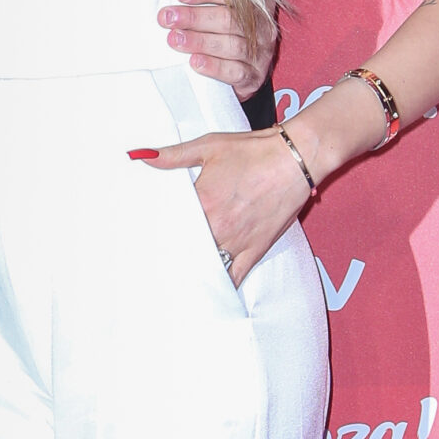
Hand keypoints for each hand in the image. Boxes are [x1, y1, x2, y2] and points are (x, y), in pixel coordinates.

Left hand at [136, 128, 312, 285]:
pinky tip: (209, 292)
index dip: (158, 234)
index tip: (144, 242)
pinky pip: (236, 276)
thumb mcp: (208, 146)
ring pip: (208, 266)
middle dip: (173, 255)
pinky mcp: (256, 249)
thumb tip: (142, 156)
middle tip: (156, 264)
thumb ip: (173, 156)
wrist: (295, 158)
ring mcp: (237, 240)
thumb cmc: (255, 151)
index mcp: (203, 201)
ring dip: (193, 272)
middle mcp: (218, 226)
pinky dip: (223, 284)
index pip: (171, 226)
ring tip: (177, 281)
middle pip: (186, 250)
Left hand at [158, 0, 275, 95]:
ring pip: (230, 45)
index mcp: (258, 4)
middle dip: (195, 17)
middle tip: (168, 17)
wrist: (248, 72)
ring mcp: (260, 53)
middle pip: (228, 20)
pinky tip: (194, 62)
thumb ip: (211, 1)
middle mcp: (263, 27)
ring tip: (174, 38)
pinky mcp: (253, 76)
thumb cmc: (229, 35)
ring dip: (199, 41)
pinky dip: (213, 66)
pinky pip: (234, 71)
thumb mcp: (226, 12)